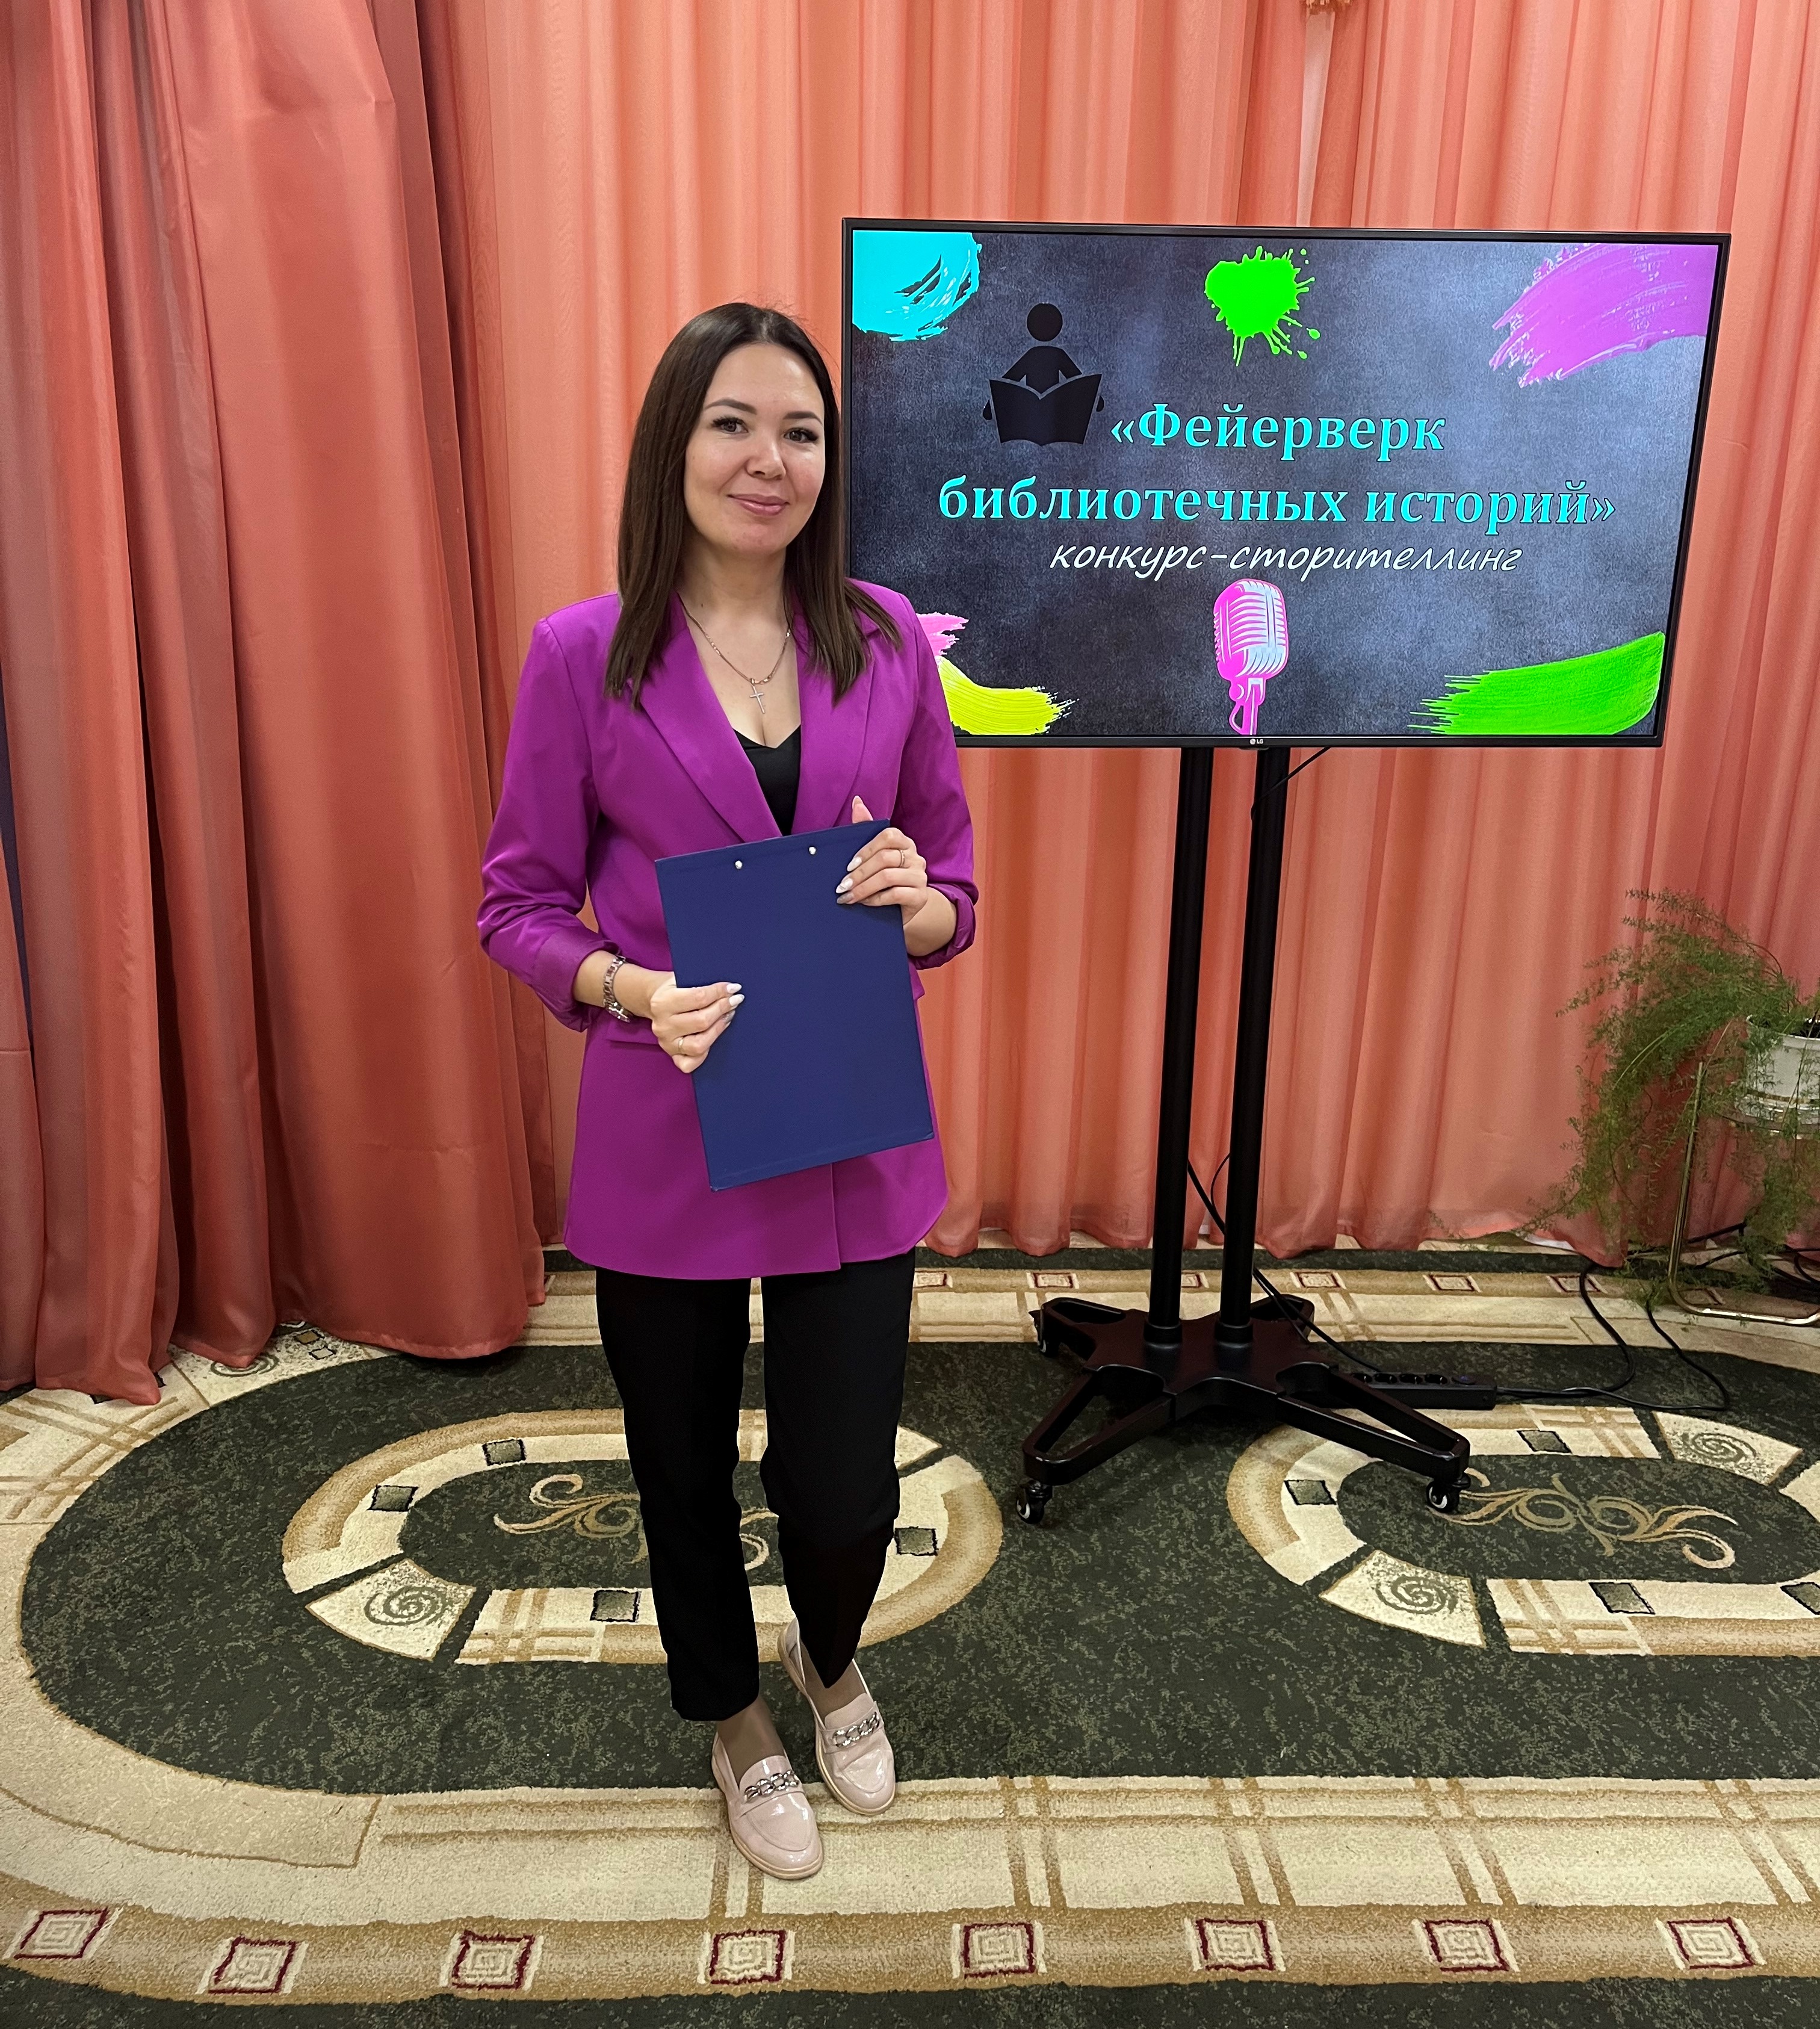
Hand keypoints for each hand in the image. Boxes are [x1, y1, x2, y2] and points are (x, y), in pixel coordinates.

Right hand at [647, 972, 742, 1073]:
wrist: (654, 1001)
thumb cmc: (673, 989)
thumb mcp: (681, 978)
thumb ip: (701, 983)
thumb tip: (729, 988)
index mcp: (662, 1002)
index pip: (699, 997)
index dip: (720, 992)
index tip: (734, 988)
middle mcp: (663, 1025)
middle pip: (702, 1021)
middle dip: (722, 1009)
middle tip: (734, 1001)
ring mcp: (667, 1043)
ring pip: (699, 1044)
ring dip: (718, 1029)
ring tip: (727, 1017)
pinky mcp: (671, 1055)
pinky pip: (689, 1064)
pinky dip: (703, 1055)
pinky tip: (712, 1040)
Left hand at [837, 796, 930, 914]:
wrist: (901, 908)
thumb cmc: (884, 879)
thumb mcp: (873, 854)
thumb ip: (865, 828)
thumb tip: (857, 801)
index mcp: (904, 843)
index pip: (888, 836)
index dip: (866, 849)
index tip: (848, 865)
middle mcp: (915, 857)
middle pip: (885, 858)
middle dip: (859, 873)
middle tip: (842, 886)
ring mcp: (920, 877)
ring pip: (888, 877)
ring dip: (863, 888)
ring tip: (848, 896)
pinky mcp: (920, 896)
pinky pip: (895, 894)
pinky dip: (875, 899)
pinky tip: (864, 903)